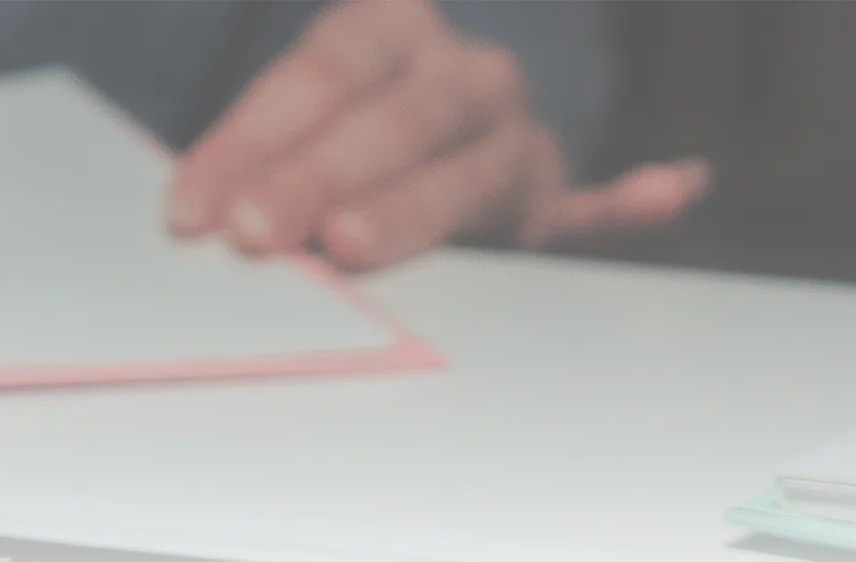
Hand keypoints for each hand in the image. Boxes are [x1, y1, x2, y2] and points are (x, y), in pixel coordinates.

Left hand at [163, 0, 705, 268]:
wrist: (430, 112)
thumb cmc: (340, 119)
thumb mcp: (296, 103)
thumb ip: (256, 146)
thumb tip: (186, 207)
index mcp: (389, 24)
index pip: (320, 73)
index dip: (250, 137)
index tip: (191, 210)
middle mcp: (463, 72)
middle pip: (393, 119)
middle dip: (316, 176)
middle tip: (257, 232)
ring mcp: (511, 137)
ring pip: (467, 170)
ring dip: (408, 208)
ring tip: (350, 243)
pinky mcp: (549, 199)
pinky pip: (592, 203)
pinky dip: (631, 200)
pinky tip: (668, 188)